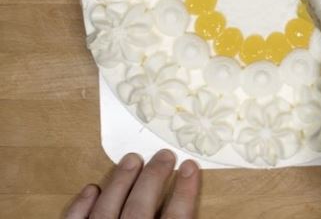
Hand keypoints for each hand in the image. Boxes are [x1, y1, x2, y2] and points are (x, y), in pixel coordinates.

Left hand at [65, 149, 199, 218]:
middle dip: (154, 177)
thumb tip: (187, 207)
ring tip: (132, 158)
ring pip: (107, 208)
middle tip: (165, 155)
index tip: (191, 166)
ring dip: (121, 181)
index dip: (185, 191)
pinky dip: (81, 206)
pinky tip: (92, 189)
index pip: (176, 217)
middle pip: (141, 206)